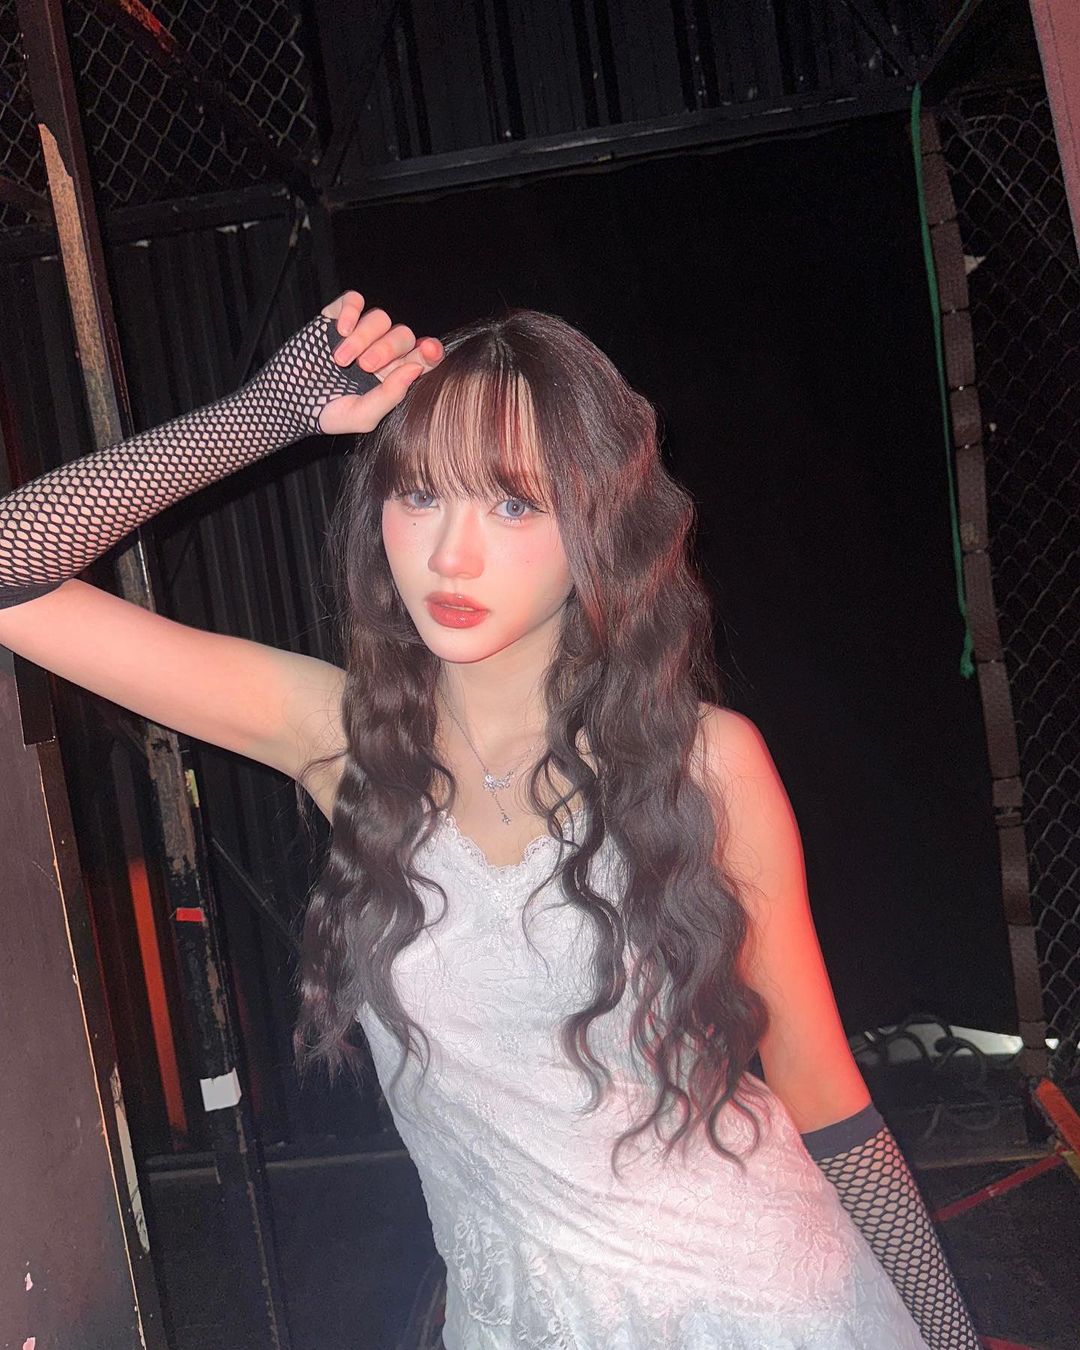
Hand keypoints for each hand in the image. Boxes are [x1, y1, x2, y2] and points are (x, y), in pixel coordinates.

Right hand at [318, 290, 442, 434]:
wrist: (286, 401)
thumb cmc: (327, 413)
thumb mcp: (362, 416)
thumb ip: (391, 395)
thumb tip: (416, 368)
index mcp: (393, 375)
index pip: (422, 357)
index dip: (430, 351)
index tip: (428, 351)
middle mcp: (380, 351)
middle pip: (402, 334)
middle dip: (388, 349)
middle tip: (365, 367)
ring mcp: (359, 333)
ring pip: (380, 317)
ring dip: (364, 337)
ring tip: (341, 359)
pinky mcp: (336, 317)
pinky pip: (354, 300)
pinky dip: (352, 311)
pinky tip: (341, 330)